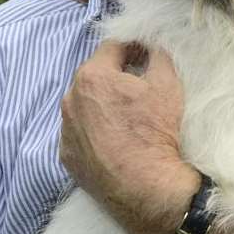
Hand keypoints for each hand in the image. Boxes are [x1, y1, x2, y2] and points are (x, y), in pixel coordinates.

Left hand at [60, 41, 199, 233]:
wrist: (146, 186)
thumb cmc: (156, 130)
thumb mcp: (167, 83)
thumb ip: (158, 54)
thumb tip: (153, 46)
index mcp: (93, 76)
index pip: (112, 47)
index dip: (133, 48)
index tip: (147, 57)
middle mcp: (71, 99)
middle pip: (95, 75)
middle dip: (116, 75)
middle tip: (140, 86)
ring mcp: (66, 129)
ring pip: (85, 104)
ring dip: (103, 102)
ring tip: (127, 115)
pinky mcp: (67, 155)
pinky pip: (80, 132)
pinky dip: (95, 129)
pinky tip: (115, 139)